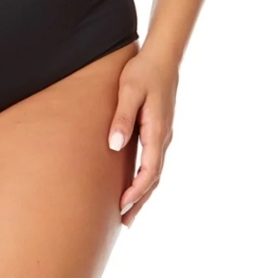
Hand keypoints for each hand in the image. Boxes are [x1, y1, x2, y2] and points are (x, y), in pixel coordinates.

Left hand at [107, 48, 178, 227]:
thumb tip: (114, 146)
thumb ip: (122, 118)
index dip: (136, 191)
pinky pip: (153, 160)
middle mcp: (164, 136)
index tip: (121, 206)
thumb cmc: (143, 71)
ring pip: (155, 170)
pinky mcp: (159, 129)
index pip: (149, 170)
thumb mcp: (129, 91)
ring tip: (128, 211)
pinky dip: (145, 176)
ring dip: (143, 191)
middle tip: (124, 222)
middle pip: (154, 177)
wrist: (162, 56)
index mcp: (157, 130)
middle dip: (140, 200)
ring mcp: (163, 134)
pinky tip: (135, 181)